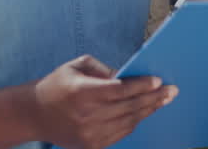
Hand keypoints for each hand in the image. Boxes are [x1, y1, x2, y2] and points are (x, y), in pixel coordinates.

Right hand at [29, 54, 176, 148]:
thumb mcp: (76, 66)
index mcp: (82, 92)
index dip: (140, 86)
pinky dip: (134, 121)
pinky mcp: (92, 146)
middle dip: (153, 98)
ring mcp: (90, 134)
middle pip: (128, 107)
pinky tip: (144, 111)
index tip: (158, 80)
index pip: (119, 90)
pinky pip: (121, 133)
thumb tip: (127, 76)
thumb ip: (103, 69)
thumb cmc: (57, 85)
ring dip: (147, 110)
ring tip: (162, 100)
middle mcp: (87, 115)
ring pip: (128, 122)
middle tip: (172, 91)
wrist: (35, 115)